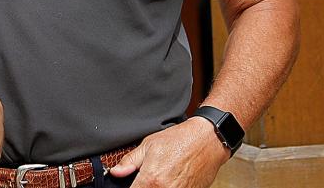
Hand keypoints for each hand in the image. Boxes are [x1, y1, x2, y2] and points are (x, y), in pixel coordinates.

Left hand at [108, 117, 229, 187]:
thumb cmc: (180, 140)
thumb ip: (130, 161)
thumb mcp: (149, 145)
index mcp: (151, 180)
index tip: (131, 183)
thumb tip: (116, 172)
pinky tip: (172, 179)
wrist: (207, 140)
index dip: (129, 187)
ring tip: (162, 176)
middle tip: (146, 179)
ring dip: (158, 187)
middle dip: (144, 186)